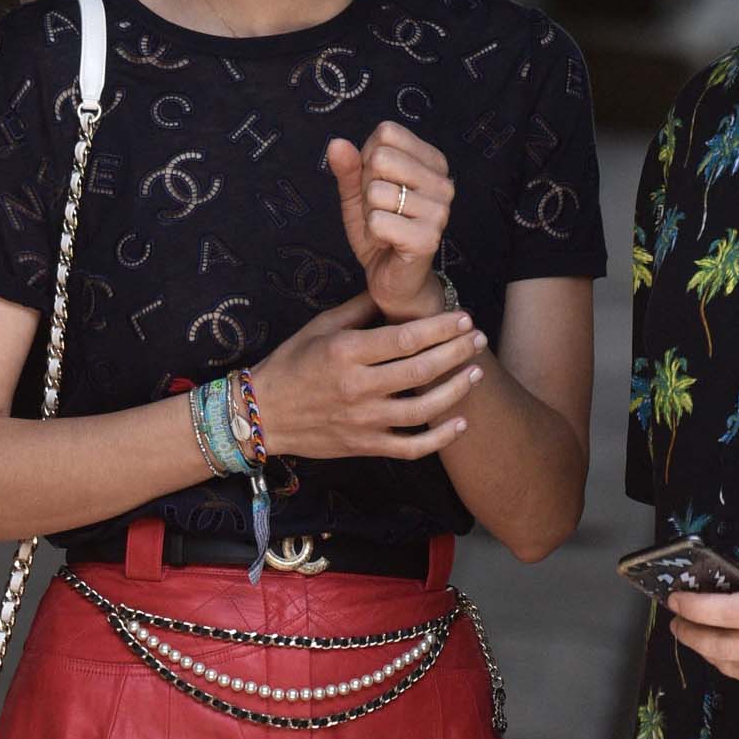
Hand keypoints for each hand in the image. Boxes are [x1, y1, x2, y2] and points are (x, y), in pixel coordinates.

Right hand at [251, 295, 481, 462]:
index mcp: (346, 352)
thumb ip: (359, 310)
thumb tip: (392, 290)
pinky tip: (459, 424)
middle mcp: (357, 387)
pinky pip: (410, 448)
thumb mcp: (319, 327)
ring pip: (422, 410)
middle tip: (477, 339)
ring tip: (476, 373)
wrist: (261, 414)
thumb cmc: (290, 364)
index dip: (440, 328)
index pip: (404, 339)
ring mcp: (363, 420)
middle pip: (420, 371)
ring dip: (455, 391)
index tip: (463, 318)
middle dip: (456, 353)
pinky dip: (438, 439)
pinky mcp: (364, 446)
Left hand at [327, 122, 455, 323]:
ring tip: (385, 228)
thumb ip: (348, 167)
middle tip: (381, 210)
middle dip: (367, 187)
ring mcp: (439, 211)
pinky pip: (378, 220)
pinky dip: (373, 234)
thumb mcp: (358, 194)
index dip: (369, 159)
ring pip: (377, 191)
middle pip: (381, 158)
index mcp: (432, 162)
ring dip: (370, 214)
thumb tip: (336, 143)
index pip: (387, 132)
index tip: (380, 184)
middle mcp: (443, 182)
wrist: (395, 279)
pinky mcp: (428, 238)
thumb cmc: (381, 231)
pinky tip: (387, 242)